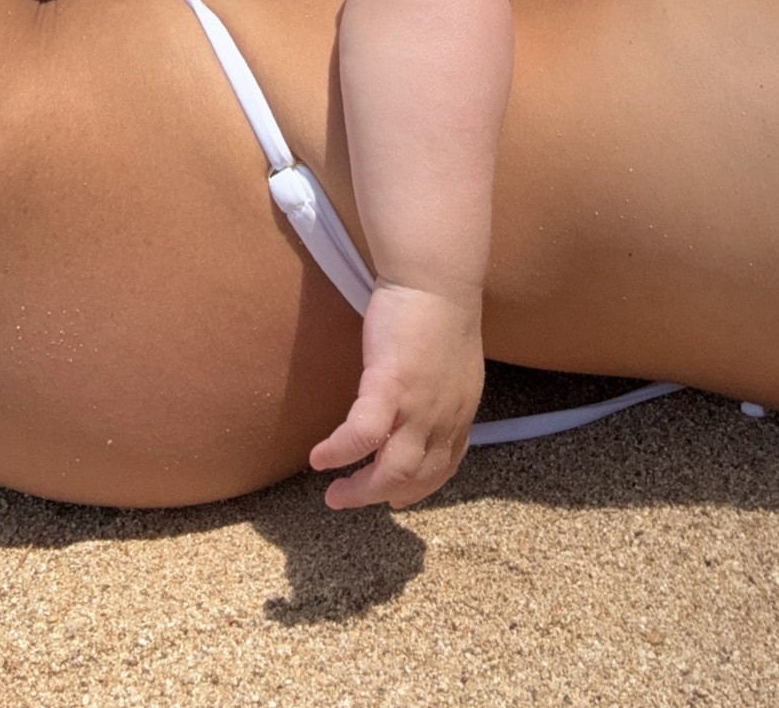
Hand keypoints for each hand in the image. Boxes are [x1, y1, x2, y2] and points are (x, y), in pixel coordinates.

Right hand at [310, 283, 483, 510]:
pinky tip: (319, 457)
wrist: (436, 278)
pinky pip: (362, 434)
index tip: (397, 498)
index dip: (418, 488)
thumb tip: (423, 407)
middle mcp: (443, 418)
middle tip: (351, 500)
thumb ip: (440, 393)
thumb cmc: (438, 310)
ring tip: (333, 495)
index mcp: (459, 411)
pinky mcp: (390, 385)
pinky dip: (340, 452)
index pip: (443, 466)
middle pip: (416, 478)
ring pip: (393, 471)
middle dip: (382, 497)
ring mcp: (418, 405)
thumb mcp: (452, 364)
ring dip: (362, 491)